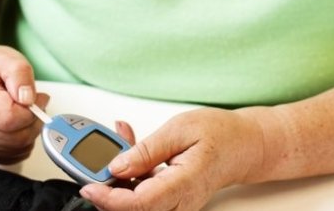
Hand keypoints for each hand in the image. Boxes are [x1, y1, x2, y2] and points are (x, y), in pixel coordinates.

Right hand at [0, 45, 48, 163]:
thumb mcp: (8, 58)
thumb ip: (20, 75)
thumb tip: (28, 99)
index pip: (8, 117)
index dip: (30, 110)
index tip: (35, 98)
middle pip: (16, 136)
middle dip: (34, 120)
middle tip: (34, 103)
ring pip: (19, 147)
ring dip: (31, 130)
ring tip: (24, 111)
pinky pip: (16, 155)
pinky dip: (25, 141)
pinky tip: (19, 124)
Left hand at [80, 108, 263, 210]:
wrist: (244, 146)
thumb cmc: (221, 135)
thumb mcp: (180, 130)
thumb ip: (147, 150)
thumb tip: (117, 166)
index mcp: (184, 184)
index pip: (139, 204)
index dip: (109, 198)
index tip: (89, 185)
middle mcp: (179, 202)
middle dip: (106, 189)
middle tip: (97, 159)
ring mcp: (175, 204)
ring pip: (134, 204)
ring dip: (116, 178)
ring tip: (121, 142)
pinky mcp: (169, 200)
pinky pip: (141, 195)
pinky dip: (128, 174)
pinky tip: (129, 150)